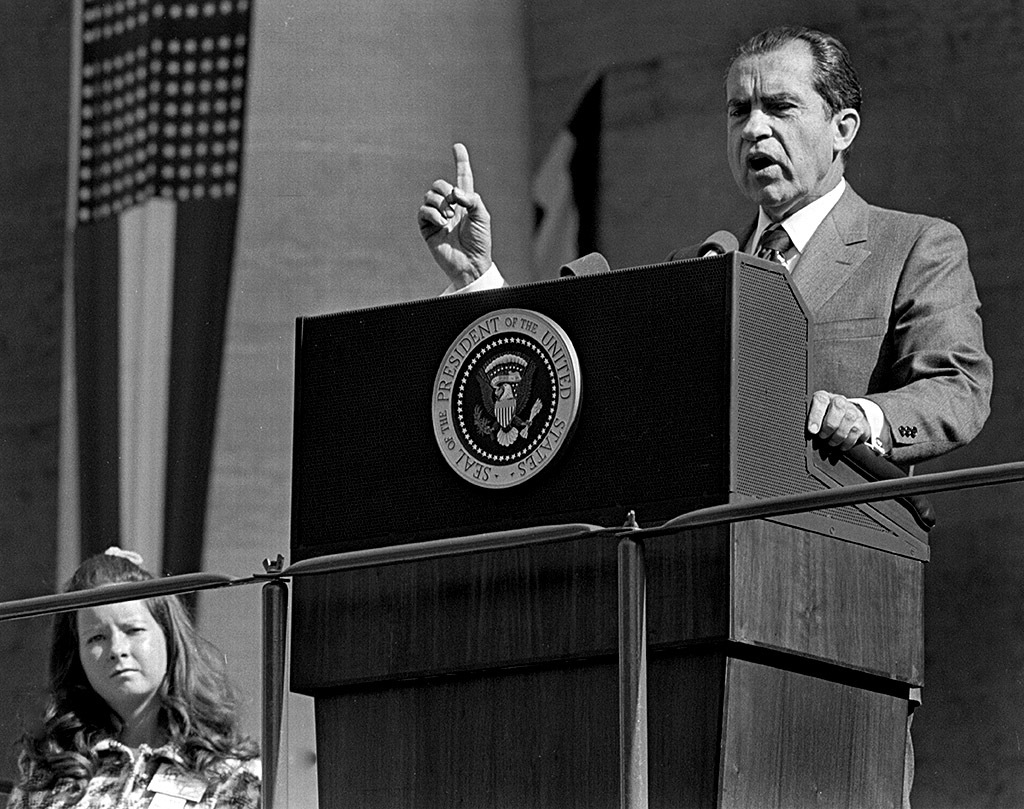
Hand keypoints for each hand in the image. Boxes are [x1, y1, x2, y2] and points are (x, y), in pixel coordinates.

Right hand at [417, 143, 492, 289]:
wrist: (470, 263)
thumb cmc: (480, 241)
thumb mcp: (482, 216)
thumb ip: (471, 198)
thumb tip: (453, 193)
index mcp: (466, 201)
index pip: (462, 177)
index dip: (460, 161)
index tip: (457, 146)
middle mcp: (450, 206)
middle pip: (440, 184)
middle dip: (446, 190)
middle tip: (455, 206)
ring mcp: (437, 216)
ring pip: (430, 195)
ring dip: (440, 204)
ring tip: (449, 218)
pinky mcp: (427, 227)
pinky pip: (423, 210)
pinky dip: (432, 213)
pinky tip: (442, 223)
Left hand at [806, 390, 870, 451]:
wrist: (845, 417)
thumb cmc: (824, 419)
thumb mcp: (814, 417)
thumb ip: (809, 421)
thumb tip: (800, 432)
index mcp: (824, 397)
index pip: (820, 401)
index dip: (816, 416)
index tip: (812, 430)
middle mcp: (839, 400)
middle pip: (837, 408)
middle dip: (828, 427)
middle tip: (822, 436)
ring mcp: (852, 410)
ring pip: (848, 420)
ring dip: (837, 436)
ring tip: (831, 442)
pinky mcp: (862, 422)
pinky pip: (856, 432)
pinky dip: (847, 442)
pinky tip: (841, 445)